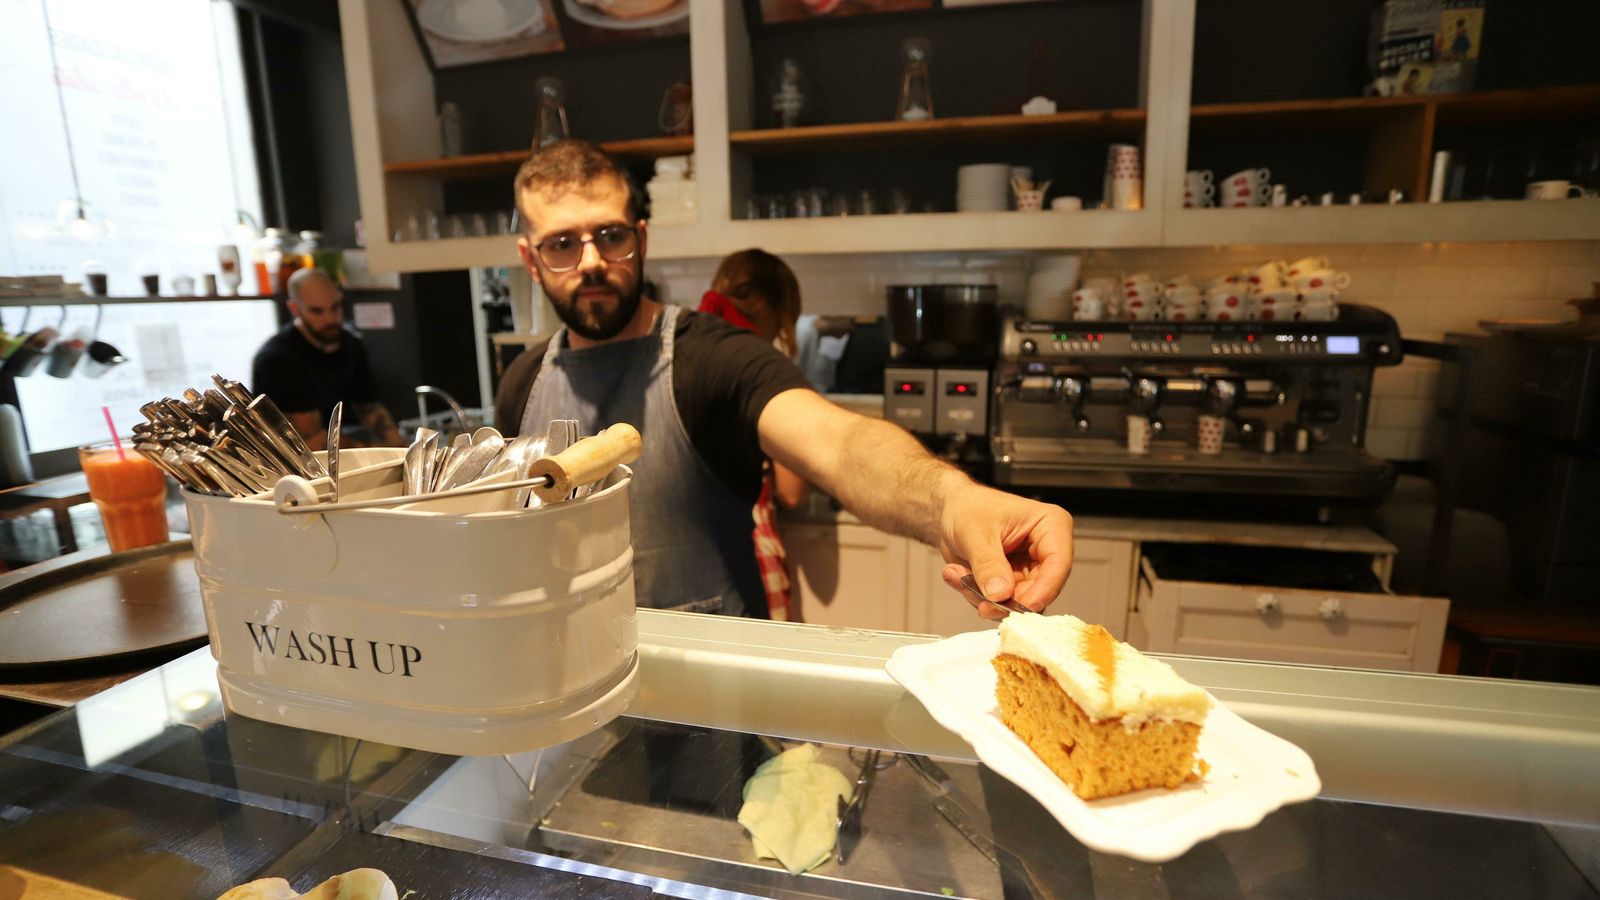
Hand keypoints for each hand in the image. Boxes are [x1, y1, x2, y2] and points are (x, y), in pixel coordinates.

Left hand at [937, 485, 1072, 619]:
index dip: (1043, 590)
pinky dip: (976, 595)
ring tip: (958, 574)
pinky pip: (1000, 602)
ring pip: (1018, 602)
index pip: (1058, 564)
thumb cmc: (968, 507)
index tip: (1021, 605)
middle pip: (1040, 590)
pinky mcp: (1012, 582)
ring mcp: (1029, 569)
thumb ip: (988, 565)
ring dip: (984, 597)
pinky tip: (958, 574)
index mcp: (1050, 526)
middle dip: (1006, 600)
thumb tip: (1000, 594)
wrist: (952, 508)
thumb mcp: (975, 534)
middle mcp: (1045, 551)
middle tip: (979, 600)